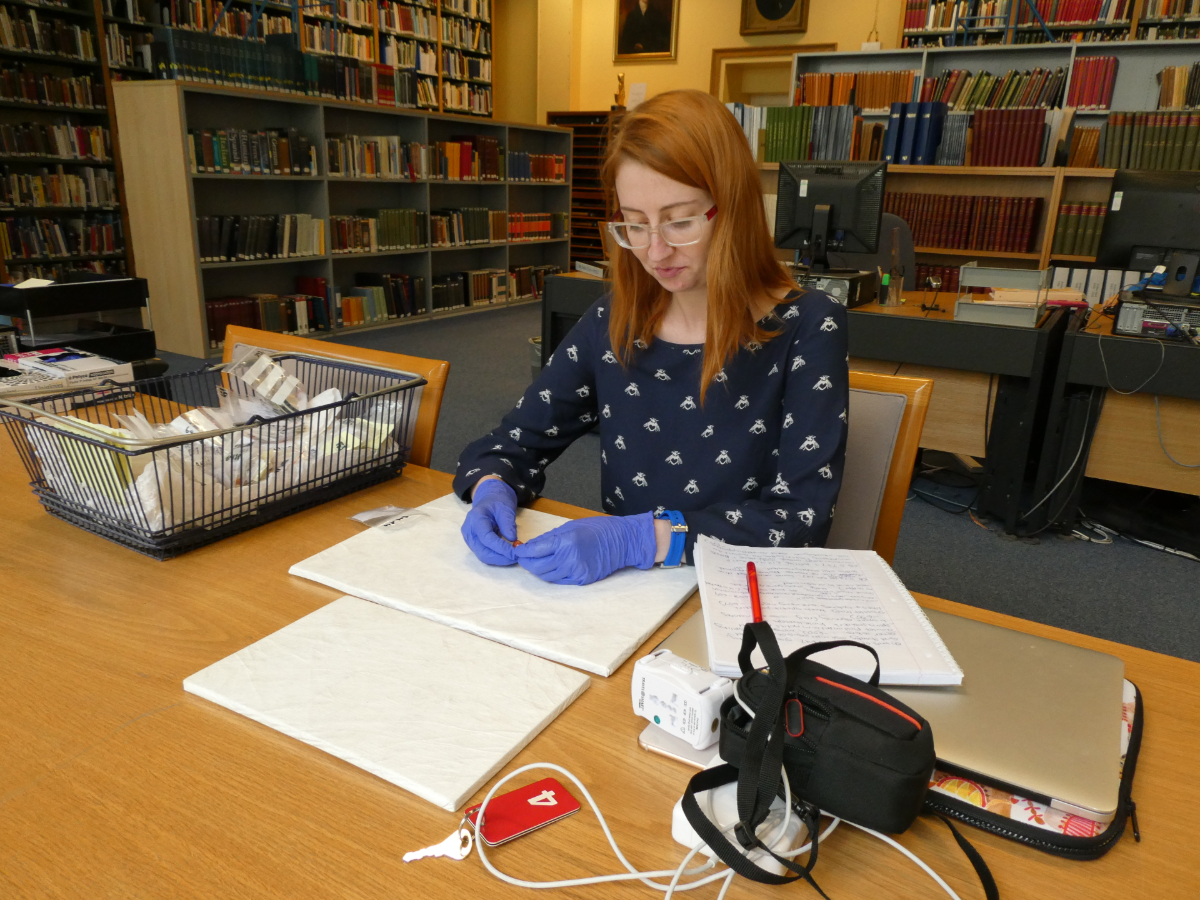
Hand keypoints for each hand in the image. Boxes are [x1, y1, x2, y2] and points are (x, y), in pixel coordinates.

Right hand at [462, 478, 518, 565]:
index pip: (487, 538)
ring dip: (499, 559)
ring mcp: (470, 539)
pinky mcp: (474, 544)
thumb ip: (508, 523)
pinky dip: (496, 557)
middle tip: (516, 557)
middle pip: (482, 551)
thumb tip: (513, 540)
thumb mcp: (505, 508)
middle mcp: (469, 531)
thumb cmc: (497, 501)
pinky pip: (484, 554)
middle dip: (500, 558)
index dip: (501, 548)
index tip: (515, 552)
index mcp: (475, 519)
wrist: (489, 499)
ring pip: (483, 555)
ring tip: (513, 557)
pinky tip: (507, 555)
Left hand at [513, 513, 655, 584]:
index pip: (535, 550)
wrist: (621, 541)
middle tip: (522, 559)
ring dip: (537, 570)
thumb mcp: (570, 527)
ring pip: (547, 576)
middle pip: (537, 567)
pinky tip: (550, 567)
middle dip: (526, 563)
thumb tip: (530, 546)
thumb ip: (549, 538)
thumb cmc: (596, 529)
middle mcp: (569, 558)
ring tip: (534, 563)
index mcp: (565, 541)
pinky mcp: (582, 580)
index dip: (522, 552)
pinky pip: (560, 580)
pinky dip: (552, 575)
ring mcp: (576, 571)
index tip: (517, 551)